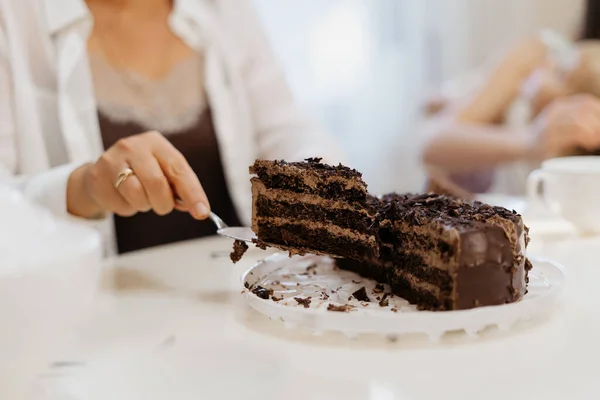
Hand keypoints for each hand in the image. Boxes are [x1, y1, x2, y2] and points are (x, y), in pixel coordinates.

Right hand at [67, 131, 209, 218]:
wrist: (102, 173)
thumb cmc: (141, 173)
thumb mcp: (162, 171)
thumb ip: (179, 187)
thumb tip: (199, 208)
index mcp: (156, 143)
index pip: (179, 169)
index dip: (193, 192)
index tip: (202, 212)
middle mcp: (133, 146)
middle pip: (156, 183)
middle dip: (164, 203)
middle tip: (163, 207)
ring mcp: (111, 160)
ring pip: (137, 195)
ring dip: (144, 206)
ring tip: (141, 198)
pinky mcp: (97, 177)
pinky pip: (120, 205)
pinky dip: (127, 209)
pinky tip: (123, 198)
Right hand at [531, 95, 599, 158]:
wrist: (521, 145)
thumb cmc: (544, 136)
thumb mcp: (559, 122)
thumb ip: (575, 119)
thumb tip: (597, 126)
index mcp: (559, 106)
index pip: (585, 101)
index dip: (598, 109)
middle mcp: (555, 111)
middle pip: (585, 110)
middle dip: (598, 121)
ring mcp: (551, 123)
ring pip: (580, 120)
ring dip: (594, 131)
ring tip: (596, 141)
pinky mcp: (550, 136)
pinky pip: (573, 133)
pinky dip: (585, 138)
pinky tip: (588, 144)